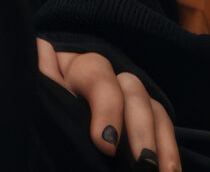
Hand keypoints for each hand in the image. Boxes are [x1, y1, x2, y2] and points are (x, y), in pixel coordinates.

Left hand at [38, 37, 176, 166]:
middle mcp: (106, 77)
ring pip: (152, 108)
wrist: (39, 131)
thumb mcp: (38, 93)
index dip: (107, 107)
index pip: (97, 75)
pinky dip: (169, 149)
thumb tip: (41, 49)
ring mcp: (127, 97)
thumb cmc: (39, 107)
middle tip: (142, 163)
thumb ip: (41, 77)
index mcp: (74, 68)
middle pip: (132, 90)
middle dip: (140, 129)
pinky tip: (171, 170)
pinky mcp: (140, 120)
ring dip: (162, 141)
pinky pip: (162, 127)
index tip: (105, 144)